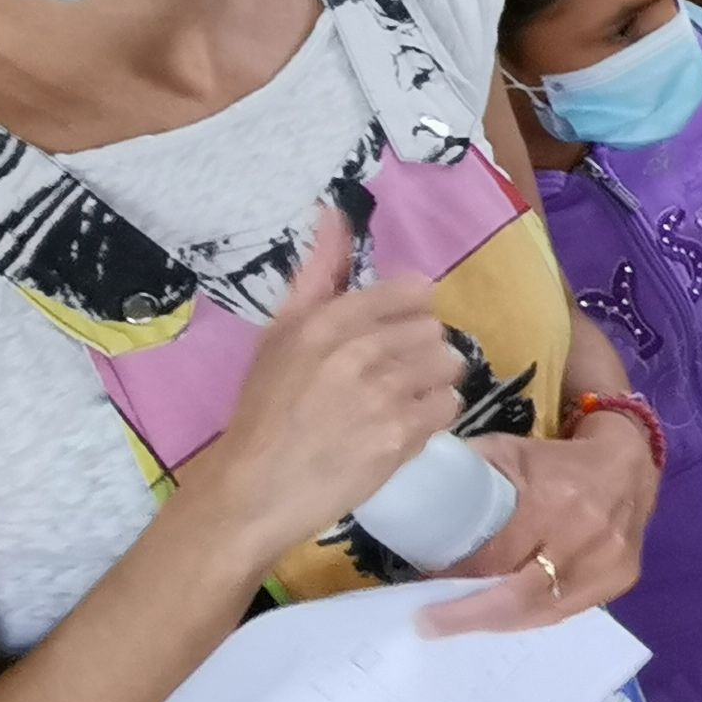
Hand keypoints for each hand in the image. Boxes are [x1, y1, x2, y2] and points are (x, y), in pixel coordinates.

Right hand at [186, 211, 461, 569]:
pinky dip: (432, 417)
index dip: (409, 314)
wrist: (253, 489)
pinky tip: (402, 427)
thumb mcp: (281, 333)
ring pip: (448, 367)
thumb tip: (334, 211)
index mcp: (327, 321)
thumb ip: (317, 274)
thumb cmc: (264, 410)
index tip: (393, 334)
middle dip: (418, 352)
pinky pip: (448, 407)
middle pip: (434, 330)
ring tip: (398, 401)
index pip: (411, 292)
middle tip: (389, 376)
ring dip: (430, 384)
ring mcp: (382, 396)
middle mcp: (358, 352)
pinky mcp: (400, 438)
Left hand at [426, 401, 655, 636]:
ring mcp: (608, 562)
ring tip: (461, 624)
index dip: (458, 578)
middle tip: (430, 623)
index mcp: (555, 500)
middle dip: (469, 613)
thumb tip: (418, 496)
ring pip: (541, 611)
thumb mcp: (510, 452)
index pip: (497, 556)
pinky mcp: (620, 578)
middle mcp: (585, 536)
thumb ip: (470, 473)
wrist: (627, 462)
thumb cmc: (559, 458)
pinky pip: (565, 612)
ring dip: (497, 621)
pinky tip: (503, 618)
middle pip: (517, 594)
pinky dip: (530, 617)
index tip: (423, 591)